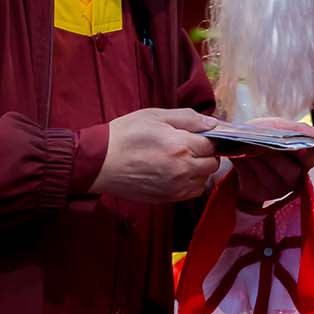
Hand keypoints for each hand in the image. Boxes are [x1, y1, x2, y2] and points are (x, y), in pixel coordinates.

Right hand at [90, 109, 220, 202]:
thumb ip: (187, 118)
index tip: (197, 135)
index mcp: (180, 145)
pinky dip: (191, 183)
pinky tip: (177, 173)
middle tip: (189, 146)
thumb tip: (213, 123)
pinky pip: (193, 192)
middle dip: (206, 153)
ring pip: (205, 179)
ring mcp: (176, 186)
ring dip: (200, 169)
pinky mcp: (168, 198)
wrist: (100, 163)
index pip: (212, 143)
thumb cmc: (125, 135)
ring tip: (181, 160)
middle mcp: (183, 169)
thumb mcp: (155, 116)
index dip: (207, 137)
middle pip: (212, 163)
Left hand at [228, 117, 313, 210]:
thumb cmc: (265, 136)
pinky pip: (252, 178)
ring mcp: (275, 189)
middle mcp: (293, 179)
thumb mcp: (279, 127)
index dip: (304, 153)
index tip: (297, 145)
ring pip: (269, 174)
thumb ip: (297, 129)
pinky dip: (245, 164)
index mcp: (303, 162)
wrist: (239, 146)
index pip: (310, 160)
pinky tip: (241, 154)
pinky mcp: (257, 192)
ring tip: (250, 144)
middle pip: (290, 171)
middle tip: (264, 143)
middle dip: (276, 155)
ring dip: (258, 157)